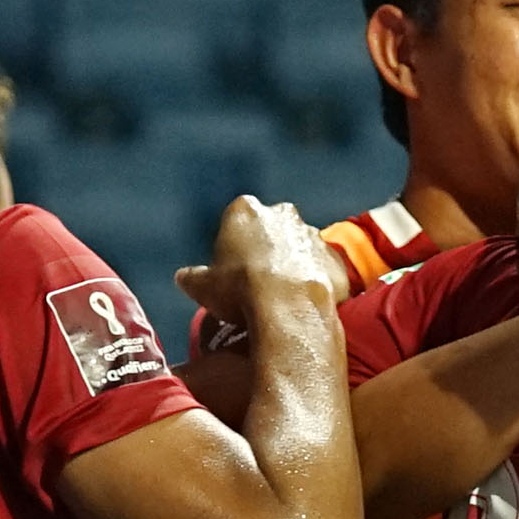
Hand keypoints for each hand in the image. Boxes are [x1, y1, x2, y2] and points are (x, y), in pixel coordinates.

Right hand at [175, 196, 343, 324]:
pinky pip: (322, 269)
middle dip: (266, 250)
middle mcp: (281, 213)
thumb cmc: (239, 291)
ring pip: (299, 248)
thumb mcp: (202, 287)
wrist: (289, 308)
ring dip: (293, 265)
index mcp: (244, 209)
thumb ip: (192, 277)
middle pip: (270, 230)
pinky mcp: (335, 258)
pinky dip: (316, 282)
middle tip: (256, 284)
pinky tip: (305, 305)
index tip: (230, 273)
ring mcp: (312, 234)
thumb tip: (183, 277)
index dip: (231, 248)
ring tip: (283, 299)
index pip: (234, 222)